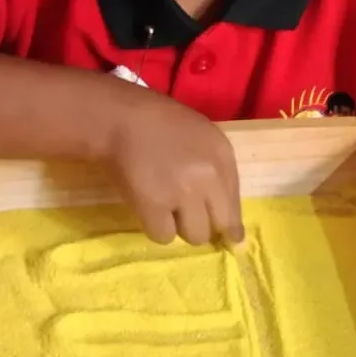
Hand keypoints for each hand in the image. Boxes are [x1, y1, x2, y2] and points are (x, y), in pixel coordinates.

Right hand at [106, 92, 243, 246]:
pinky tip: (148, 206)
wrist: (119, 118)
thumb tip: (227, 220)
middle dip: (205, 223)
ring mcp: (182, 193)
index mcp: (222, 155)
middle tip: (186, 214)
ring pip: (194, 235)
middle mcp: (208, 176)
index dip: (230, 224)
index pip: (235, 205)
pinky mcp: (154, 206)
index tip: (230, 238)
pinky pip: (164, 236)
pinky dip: (155, 226)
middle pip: (220, 225)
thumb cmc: (159, 122)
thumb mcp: (202, 136)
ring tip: (164, 204)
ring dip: (180, 226)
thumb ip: (217, 171)